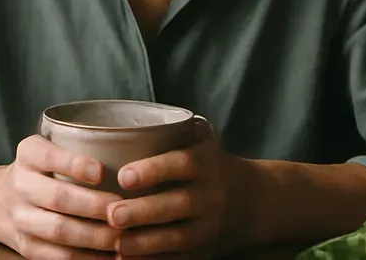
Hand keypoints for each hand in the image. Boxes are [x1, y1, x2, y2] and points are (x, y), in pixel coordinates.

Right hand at [0, 135, 122, 258]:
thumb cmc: (40, 172)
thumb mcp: (48, 150)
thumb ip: (80, 150)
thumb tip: (135, 161)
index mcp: (28, 155)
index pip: (47, 155)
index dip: (73, 164)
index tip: (100, 171)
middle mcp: (20, 185)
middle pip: (57, 197)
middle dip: (94, 206)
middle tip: (123, 209)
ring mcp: (20, 219)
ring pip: (58, 230)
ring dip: (95, 236)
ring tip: (122, 236)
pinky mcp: (27, 247)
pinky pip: (57, 256)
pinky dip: (86, 258)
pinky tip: (110, 255)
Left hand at [106, 119, 251, 257]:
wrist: (253, 202)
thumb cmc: (210, 165)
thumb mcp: (202, 141)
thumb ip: (175, 129)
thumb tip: (129, 120)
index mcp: (206, 163)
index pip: (181, 164)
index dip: (153, 170)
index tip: (122, 176)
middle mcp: (211, 195)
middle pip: (178, 204)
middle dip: (144, 211)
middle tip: (112, 214)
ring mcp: (209, 225)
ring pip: (179, 237)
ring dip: (146, 243)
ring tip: (117, 244)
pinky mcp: (205, 249)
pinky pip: (181, 258)